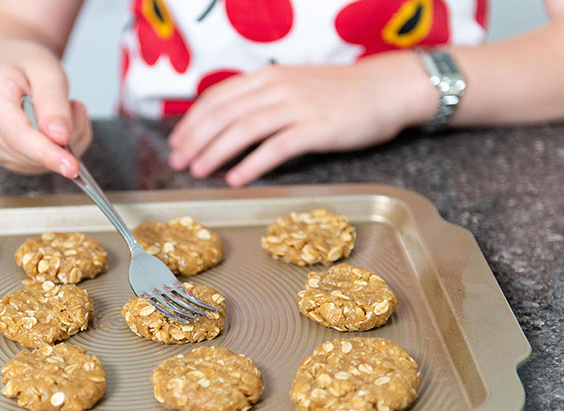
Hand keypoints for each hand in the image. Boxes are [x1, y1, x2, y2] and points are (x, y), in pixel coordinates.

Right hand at [0, 52, 91, 177]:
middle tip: (76, 106)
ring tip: (66, 111)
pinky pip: (41, 166)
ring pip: (40, 164)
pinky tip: (58, 127)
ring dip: (65, 144)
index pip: (18, 135)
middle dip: (65, 140)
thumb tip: (59, 137)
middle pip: (31, 153)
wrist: (10, 69)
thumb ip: (54, 103)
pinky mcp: (6, 158)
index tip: (71, 167)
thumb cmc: (27, 66)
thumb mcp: (47, 71)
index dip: (46, 153)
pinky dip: (59, 151)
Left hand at [168, 52, 434, 186]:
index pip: (217, 98)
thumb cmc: (339, 93)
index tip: (177, 143)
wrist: (387, 88)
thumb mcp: (293, 87)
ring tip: (199, 171)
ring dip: (216, 152)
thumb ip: (262, 101)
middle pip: (223, 114)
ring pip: (243, 129)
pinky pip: (276, 148)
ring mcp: (296, 107)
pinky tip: (236, 179)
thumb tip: (228, 125)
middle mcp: (277, 88)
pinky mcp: (316, 128)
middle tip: (179, 163)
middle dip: (195, 140)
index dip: (192, 122)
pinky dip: (252, 164)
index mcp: (267, 77)